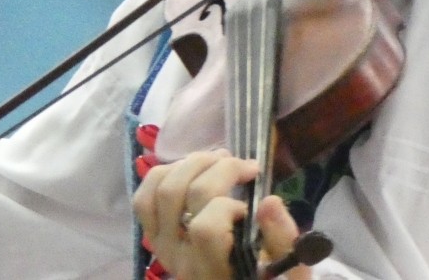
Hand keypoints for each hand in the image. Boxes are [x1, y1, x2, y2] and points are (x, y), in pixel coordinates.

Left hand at [133, 149, 309, 278]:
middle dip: (221, 168)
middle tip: (246, 167)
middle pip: (187, 196)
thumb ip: (283, 240)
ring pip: (163, 189)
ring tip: (221, 161)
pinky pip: (144, 197)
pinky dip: (167, 172)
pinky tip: (193, 170)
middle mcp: (180, 258)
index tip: (251, 206)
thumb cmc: (261, 277)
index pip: (205, 229)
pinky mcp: (154, 235)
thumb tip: (269, 202)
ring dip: (195, 163)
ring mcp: (162, 246)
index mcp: (214, 271)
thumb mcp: (284, 267)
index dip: (227, 206)